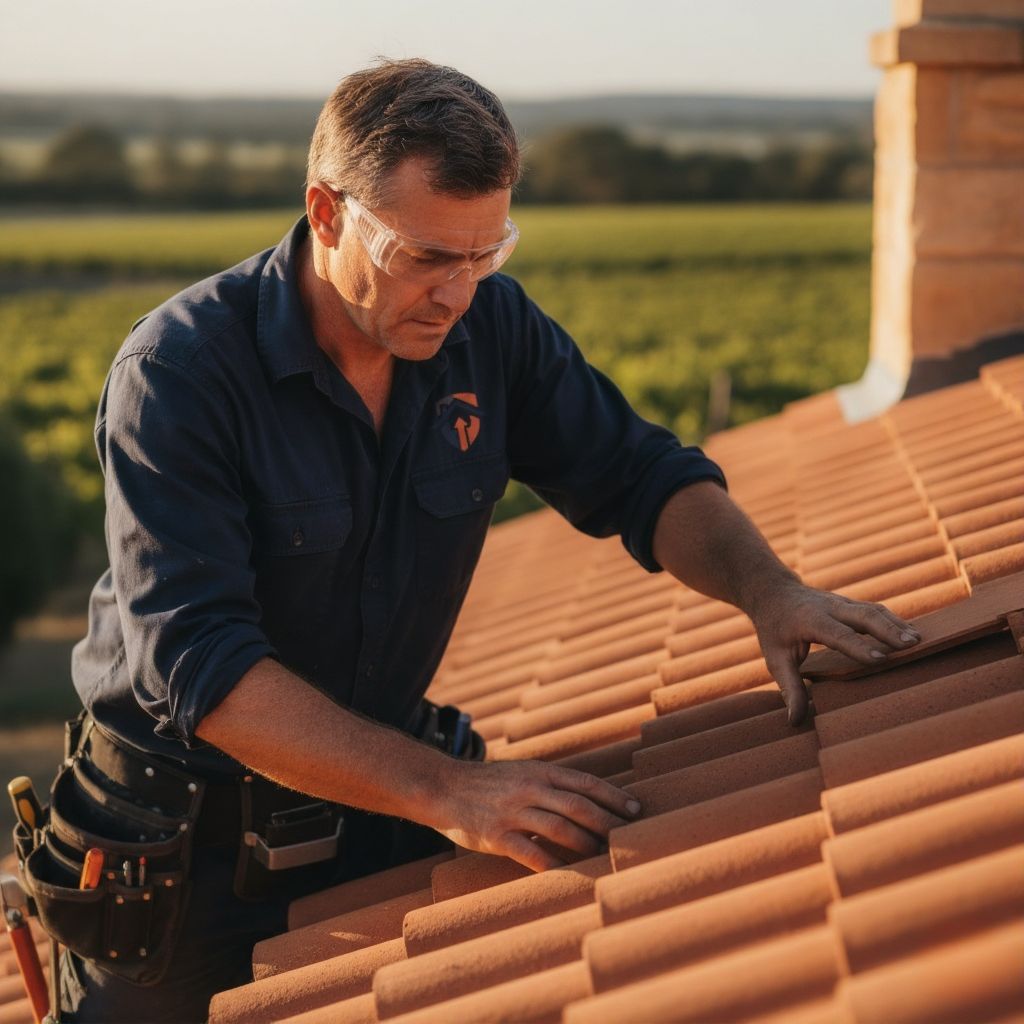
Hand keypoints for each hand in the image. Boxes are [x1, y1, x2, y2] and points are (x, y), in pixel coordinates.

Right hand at [433, 759, 641, 871]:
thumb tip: (592, 800)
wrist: (444, 788)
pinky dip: (553, 864)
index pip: (585, 783)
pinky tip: (568, 873)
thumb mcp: (523, 772)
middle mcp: (529, 788)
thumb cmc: (490, 783)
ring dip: (586, 844)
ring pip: (560, 829)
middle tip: (628, 837)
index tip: (637, 809)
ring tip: (603, 855)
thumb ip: (552, 784)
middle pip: (578, 806)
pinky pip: (531, 853)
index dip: (613, 797)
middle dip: (608, 822)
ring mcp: (513, 812)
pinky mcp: (497, 836)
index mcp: (539, 771)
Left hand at [749, 580, 921, 725]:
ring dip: (896, 623)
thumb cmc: (775, 629)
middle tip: (912, 644)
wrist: (773, 593)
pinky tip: (912, 633)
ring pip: (873, 610)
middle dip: (888, 629)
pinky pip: (874, 610)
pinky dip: (894, 620)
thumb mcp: (775, 658)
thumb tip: (795, 721)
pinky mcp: (850, 604)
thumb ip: (789, 688)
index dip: (859, 647)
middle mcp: (829, 608)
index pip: (837, 634)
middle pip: (862, 615)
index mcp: (810, 621)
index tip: (881, 659)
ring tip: (919, 640)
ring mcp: (841, 603)